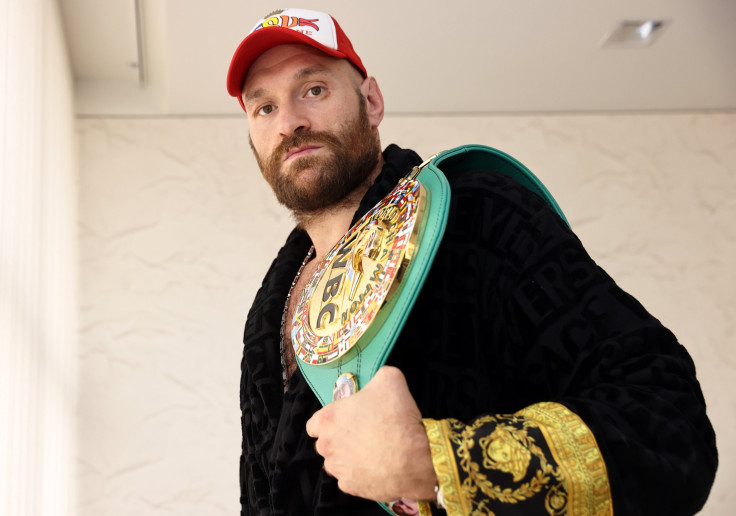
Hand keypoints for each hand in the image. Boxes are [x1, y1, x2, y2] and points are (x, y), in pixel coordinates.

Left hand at [305, 366, 436, 501]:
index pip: (314, 423)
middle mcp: (327, 446)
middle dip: (339, 438)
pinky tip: (377, 466)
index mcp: (329, 419)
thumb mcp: (390, 379)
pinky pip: (351, 480)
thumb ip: (378, 376)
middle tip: (364, 432)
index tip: (345, 419)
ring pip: (337, 463)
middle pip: (325, 443)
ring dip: (348, 457)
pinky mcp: (352, 488)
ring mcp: (339, 470)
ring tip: (372, 450)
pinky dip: (360, 474)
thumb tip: (380, 379)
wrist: (414, 458)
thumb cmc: (397, 418)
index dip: (330, 420)